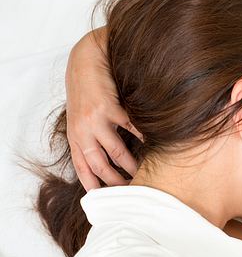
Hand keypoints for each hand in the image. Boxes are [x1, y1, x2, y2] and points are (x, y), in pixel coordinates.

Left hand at [65, 28, 142, 190]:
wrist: (86, 59)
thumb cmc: (88, 88)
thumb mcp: (81, 115)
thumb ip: (91, 134)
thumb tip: (110, 156)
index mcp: (75, 135)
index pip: (82, 167)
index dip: (93, 184)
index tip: (106, 198)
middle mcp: (82, 131)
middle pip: (99, 165)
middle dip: (115, 180)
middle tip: (130, 188)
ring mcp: (94, 121)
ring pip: (116, 152)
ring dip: (130, 165)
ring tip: (142, 171)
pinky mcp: (109, 109)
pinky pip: (130, 130)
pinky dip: (142, 139)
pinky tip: (152, 145)